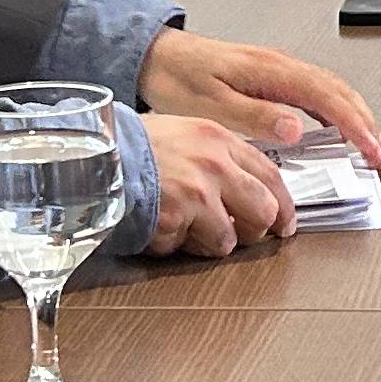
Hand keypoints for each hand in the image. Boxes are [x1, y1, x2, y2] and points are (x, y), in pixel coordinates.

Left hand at [141, 31, 380, 169]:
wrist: (155, 55)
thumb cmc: (177, 78)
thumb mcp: (212, 105)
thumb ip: (256, 117)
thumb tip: (297, 128)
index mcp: (271, 71)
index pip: (328, 98)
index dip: (355, 126)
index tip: (371, 150)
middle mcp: (280, 65)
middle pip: (338, 91)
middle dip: (365, 122)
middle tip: (379, 154)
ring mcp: (277, 68)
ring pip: (330, 88)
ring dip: (354, 114)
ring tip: (368, 141)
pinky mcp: (270, 75)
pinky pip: (315, 89)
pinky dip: (335, 107)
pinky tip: (335, 123)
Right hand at [141, 113, 295, 255]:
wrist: (95, 156)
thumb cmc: (133, 145)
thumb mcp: (184, 133)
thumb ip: (218, 156)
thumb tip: (247, 188)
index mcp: (219, 140)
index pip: (271, 177)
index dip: (284, 206)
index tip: (285, 224)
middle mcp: (215, 166)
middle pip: (262, 214)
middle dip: (254, 232)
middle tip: (239, 235)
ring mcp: (197, 194)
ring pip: (227, 241)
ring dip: (207, 242)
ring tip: (182, 226)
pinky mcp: (175, 220)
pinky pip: (187, 248)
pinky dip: (174, 244)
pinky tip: (158, 225)